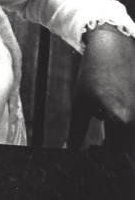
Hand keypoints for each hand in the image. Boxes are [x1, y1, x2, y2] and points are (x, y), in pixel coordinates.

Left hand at [71, 25, 134, 151]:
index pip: (118, 152)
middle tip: (99, 142)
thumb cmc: (94, 72)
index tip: (92, 149)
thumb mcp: (81, 102)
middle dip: (115, 146)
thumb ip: (77, 129)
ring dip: (122, 132)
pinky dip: (127, 118)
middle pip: (128, 145)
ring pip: (132, 131)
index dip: (103, 155)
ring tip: (108, 118)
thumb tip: (70, 149)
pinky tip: (115, 106)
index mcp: (122, 120)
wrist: (112, 45)